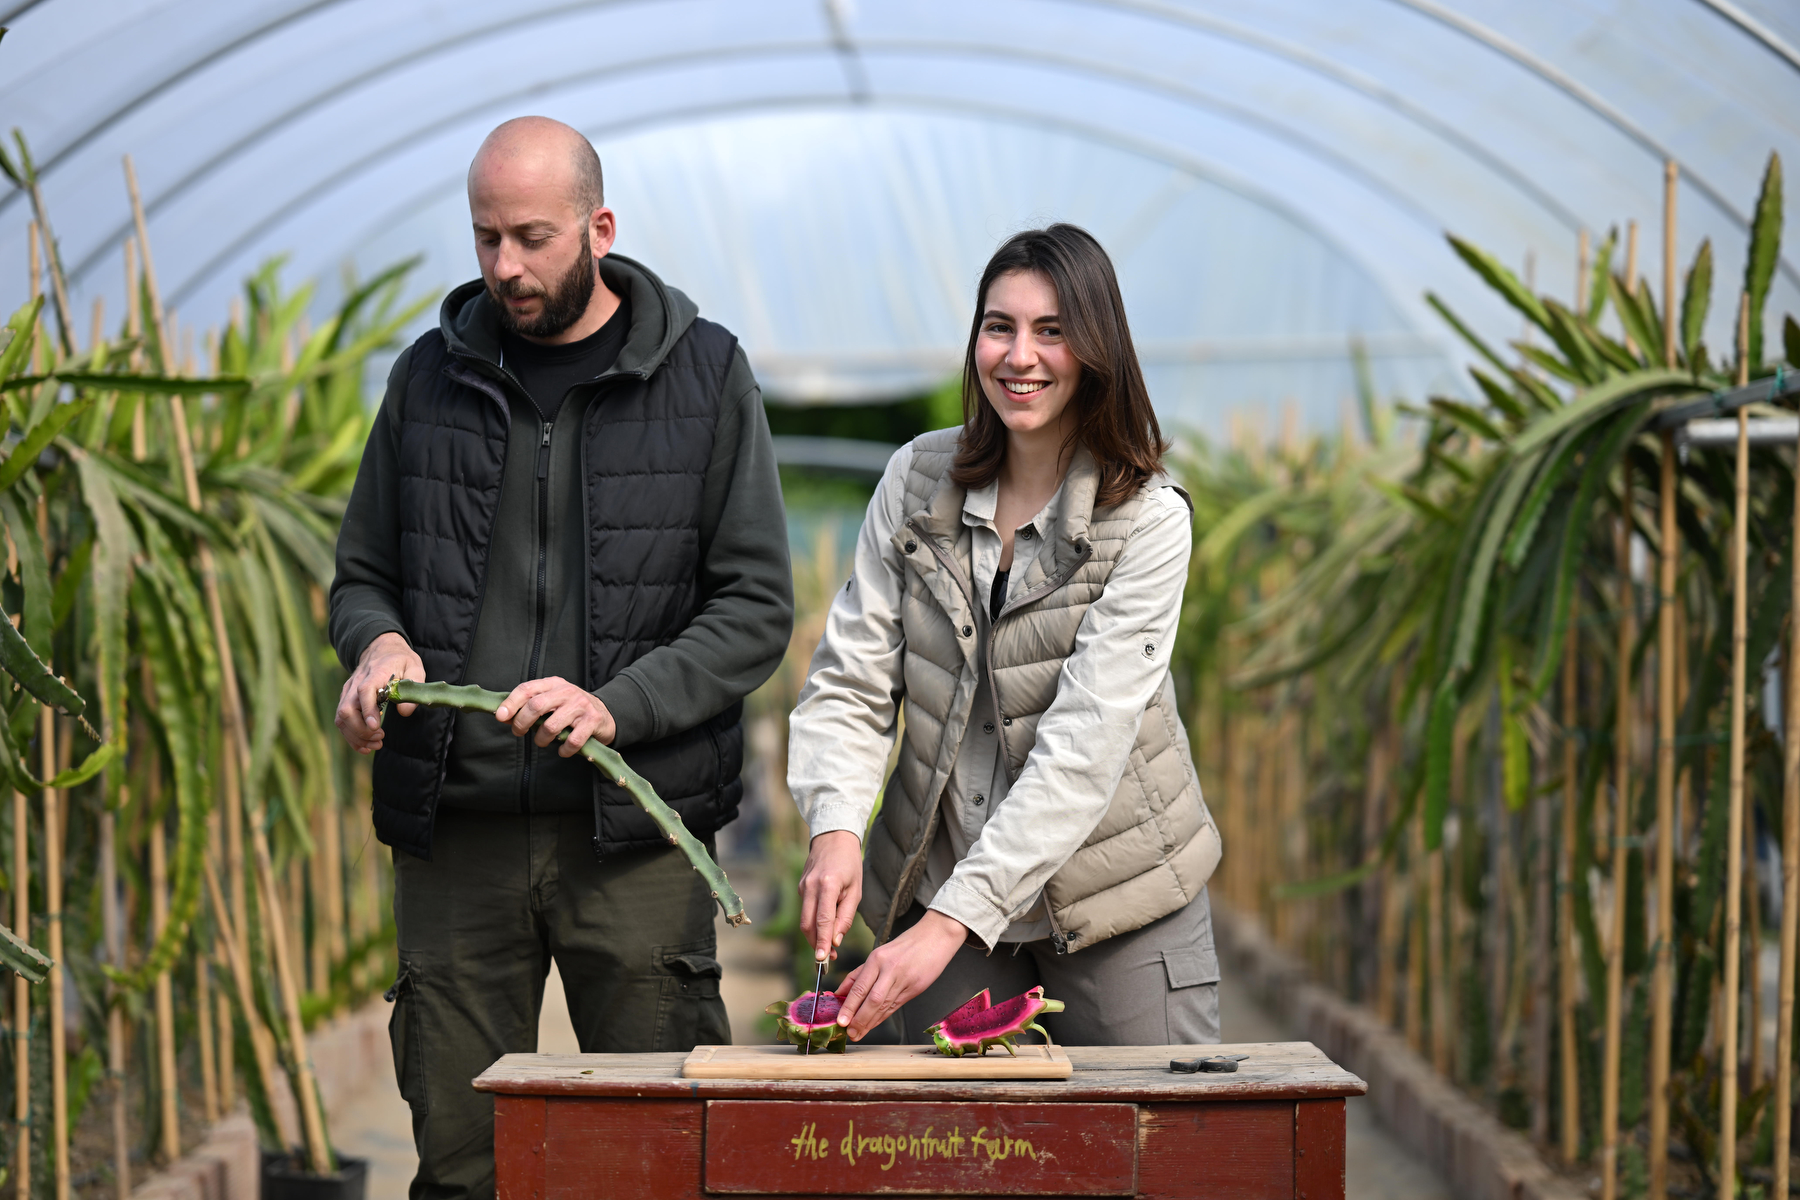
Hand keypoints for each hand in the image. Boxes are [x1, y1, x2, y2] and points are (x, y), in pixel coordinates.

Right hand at [335, 632, 423, 754]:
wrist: (380, 649)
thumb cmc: (400, 660)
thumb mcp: (415, 666)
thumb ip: (414, 685)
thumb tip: (405, 712)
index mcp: (375, 673)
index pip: (364, 691)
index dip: (367, 710)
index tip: (376, 727)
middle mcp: (356, 683)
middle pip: (347, 709)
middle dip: (361, 729)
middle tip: (381, 738)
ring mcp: (348, 692)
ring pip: (341, 717)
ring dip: (356, 736)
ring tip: (376, 744)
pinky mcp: (346, 700)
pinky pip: (342, 721)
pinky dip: (351, 736)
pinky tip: (365, 745)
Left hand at [494, 677, 614, 753]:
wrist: (606, 714)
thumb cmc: (571, 710)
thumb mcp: (552, 701)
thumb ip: (530, 706)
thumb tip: (503, 716)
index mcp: (553, 683)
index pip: (527, 689)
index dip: (511, 703)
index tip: (500, 717)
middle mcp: (567, 691)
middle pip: (536, 706)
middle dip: (522, 723)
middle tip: (518, 732)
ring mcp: (581, 706)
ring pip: (551, 726)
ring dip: (541, 740)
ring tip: (543, 742)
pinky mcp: (592, 721)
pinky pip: (572, 741)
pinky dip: (563, 750)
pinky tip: (562, 750)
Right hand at [798, 831, 862, 964]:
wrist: (833, 837)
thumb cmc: (849, 864)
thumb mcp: (856, 890)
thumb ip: (846, 916)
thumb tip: (836, 940)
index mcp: (828, 885)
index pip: (822, 920)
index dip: (821, 942)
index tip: (822, 959)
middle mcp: (810, 887)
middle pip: (808, 925)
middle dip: (816, 944)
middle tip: (828, 960)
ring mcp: (802, 887)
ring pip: (804, 920)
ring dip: (814, 937)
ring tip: (829, 948)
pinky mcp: (800, 888)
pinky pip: (806, 911)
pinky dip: (814, 923)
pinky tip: (825, 928)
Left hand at [832, 909, 966, 1040]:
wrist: (936, 937)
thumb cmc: (905, 945)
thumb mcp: (879, 953)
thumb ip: (859, 974)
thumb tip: (840, 992)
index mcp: (877, 958)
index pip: (860, 987)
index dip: (849, 1006)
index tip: (841, 1020)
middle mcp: (890, 970)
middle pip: (872, 1000)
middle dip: (859, 1019)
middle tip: (849, 1033)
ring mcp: (904, 980)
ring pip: (884, 1006)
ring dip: (870, 1022)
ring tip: (859, 1034)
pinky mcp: (915, 988)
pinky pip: (895, 1006)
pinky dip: (883, 1017)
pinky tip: (874, 1024)